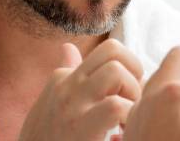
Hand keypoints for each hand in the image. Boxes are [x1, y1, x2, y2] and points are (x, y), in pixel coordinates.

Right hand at [18, 39, 143, 140]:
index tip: (128, 95)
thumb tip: (69, 48)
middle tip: (133, 101)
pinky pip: (116, 107)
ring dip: (134, 93)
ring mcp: (71, 104)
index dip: (129, 70)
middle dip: (135, 72)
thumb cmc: (44, 140)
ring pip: (116, 72)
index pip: (107, 51)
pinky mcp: (79, 127)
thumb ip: (65, 75)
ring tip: (128, 117)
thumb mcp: (51, 104)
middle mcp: (66, 84)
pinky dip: (129, 117)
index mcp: (63, 77)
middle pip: (113, 50)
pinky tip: (123, 133)